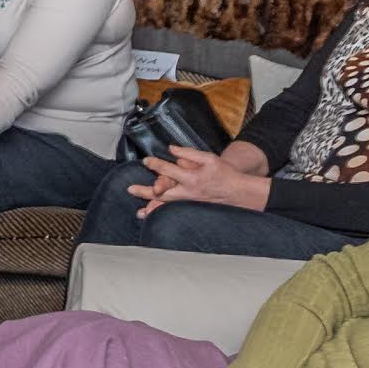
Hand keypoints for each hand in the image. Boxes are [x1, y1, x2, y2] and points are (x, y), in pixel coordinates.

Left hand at [136, 146, 270, 214]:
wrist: (239, 192)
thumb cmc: (224, 173)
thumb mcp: (208, 158)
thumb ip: (188, 153)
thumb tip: (171, 149)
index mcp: (192, 178)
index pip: (168, 170)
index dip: (156, 164)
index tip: (146, 161)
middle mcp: (189, 193)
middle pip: (162, 193)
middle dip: (145, 191)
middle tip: (130, 189)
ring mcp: (190, 203)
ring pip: (167, 206)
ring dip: (152, 208)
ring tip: (139, 213)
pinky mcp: (192, 208)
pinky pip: (174, 212)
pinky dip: (163, 215)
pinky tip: (154, 218)